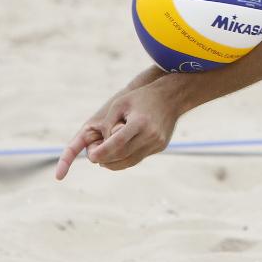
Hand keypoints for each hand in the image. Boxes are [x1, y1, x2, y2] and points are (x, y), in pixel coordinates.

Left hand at [54, 80, 182, 178]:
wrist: (171, 98)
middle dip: (105, 159)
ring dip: (114, 163)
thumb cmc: (141, 98)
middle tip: (93, 158)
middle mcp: (151, 135)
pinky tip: (116, 155)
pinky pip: (139, 158)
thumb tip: (100, 146)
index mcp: (140, 122)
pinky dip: (125, 159)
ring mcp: (157, 143)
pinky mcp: (160, 147)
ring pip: (130, 161)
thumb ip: (107, 124)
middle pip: (122, 155)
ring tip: (102, 160)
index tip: (90, 156)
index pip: (117, 143)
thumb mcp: (120, 104)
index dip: (102, 152)